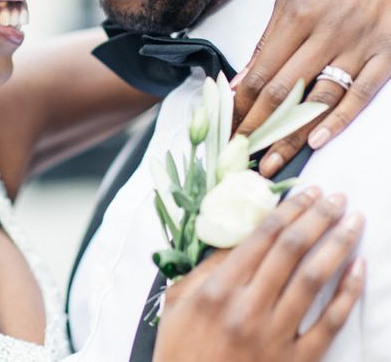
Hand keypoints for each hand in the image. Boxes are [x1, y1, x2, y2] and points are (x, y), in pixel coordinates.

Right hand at [154, 188, 364, 361]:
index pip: (262, 237)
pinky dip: (347, 294)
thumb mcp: (178, 302)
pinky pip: (329, 323)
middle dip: (317, 217)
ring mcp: (275, 335)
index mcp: (218, 288)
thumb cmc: (181, 349)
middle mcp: (248, 307)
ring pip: (314, 279)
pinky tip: (358, 270)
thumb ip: (207, 268)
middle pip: (291, 250)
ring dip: (337, 245)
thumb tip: (238, 238)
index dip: (288, 210)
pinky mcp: (296, 360)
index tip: (306, 192)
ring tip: (353, 222)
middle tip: (336, 197)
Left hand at [233, 0, 390, 176]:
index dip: (242, 105)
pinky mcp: (386, 53)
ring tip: (272, 160)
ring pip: (317, 98)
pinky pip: (359, 92)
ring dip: (291, 133)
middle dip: (258, 126)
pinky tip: (317, 140)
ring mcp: (358, 44)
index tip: (228, 127)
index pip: (260, 72)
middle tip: (241, 154)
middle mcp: (324, 33)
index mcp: (295, 16)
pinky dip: (337, 118)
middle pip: (283, 91)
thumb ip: (269, 38)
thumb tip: (243, 79)